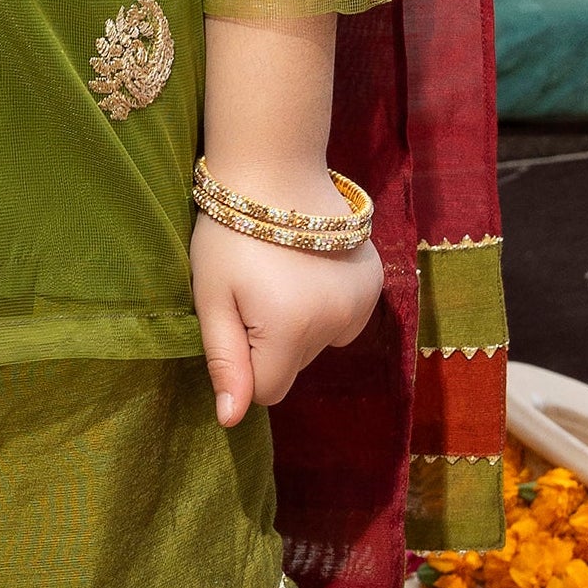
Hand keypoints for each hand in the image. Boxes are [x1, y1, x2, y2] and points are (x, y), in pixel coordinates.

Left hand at [190, 186, 383, 427]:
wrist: (274, 167)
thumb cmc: (229, 233)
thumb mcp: (211, 296)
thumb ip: (225, 359)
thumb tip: (231, 419)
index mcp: (290, 330)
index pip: (269, 392)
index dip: (247, 367)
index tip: (234, 324)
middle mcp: (336, 323)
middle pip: (296, 366)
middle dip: (272, 344)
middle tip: (254, 291)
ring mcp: (363, 302)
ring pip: (322, 345)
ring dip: (302, 326)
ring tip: (281, 278)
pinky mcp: (376, 281)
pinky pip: (346, 319)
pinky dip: (327, 307)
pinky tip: (309, 271)